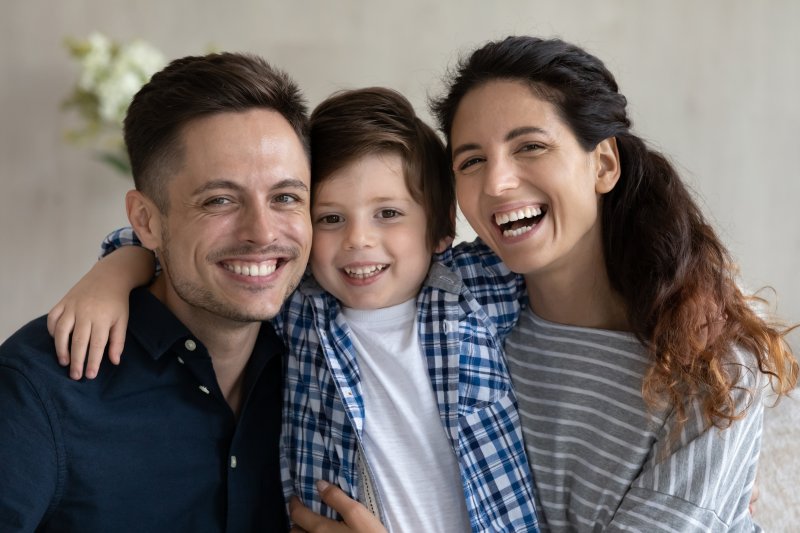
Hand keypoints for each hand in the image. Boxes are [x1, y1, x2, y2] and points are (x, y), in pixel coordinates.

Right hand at [46, 246, 153, 378]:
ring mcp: (72, 306)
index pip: (97, 344)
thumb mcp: (122, 320)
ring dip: (61, 348)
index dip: (93, 361)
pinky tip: (56, 341)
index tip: (90, 375)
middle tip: (75, 376)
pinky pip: (52, 318)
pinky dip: (52, 330)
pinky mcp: (63, 301)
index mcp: (102, 318)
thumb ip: (118, 341)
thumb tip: (114, 362)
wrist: (108, 276)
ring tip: (64, 362)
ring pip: (62, 330)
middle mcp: (85, 312)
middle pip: (78, 340)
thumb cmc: (117, 302)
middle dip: (76, 360)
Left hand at [289, 481, 386, 532]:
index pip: (297, 514)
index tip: (295, 496)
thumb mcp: (357, 514)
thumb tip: (319, 484)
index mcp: (319, 529)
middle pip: (294, 532)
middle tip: (304, 512)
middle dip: (296, 521)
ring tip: (311, 526)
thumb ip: (337, 498)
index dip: (293, 503)